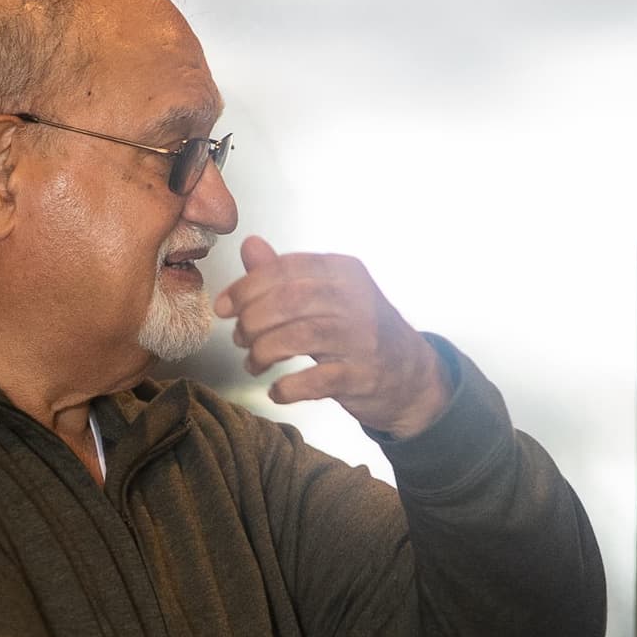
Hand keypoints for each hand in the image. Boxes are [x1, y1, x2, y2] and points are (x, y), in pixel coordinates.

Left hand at [211, 238, 450, 438]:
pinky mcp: (363, 376)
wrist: (413, 377)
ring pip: (297, 337)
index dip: (246, 287)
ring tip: (254, 362)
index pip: (285, 269)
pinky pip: (315, 381)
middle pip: (288, 301)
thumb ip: (287, 274)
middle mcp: (357, 300)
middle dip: (252, 320)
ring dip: (263, 352)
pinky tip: (278, 391)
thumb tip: (251, 246)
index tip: (223, 307)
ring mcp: (363, 339)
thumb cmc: (362, 333)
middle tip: (240, 337)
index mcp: (345, 272)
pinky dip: (287, 388)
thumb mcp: (330, 296)